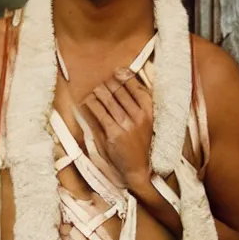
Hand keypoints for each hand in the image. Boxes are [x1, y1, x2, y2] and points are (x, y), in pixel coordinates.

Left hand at [81, 67, 153, 187]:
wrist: (138, 168)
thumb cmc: (141, 143)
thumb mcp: (147, 122)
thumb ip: (138, 104)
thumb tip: (125, 83)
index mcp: (149, 111)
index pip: (136, 87)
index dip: (126, 76)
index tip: (117, 71)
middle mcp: (139, 116)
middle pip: (120, 91)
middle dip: (109, 83)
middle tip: (104, 82)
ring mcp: (126, 124)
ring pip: (109, 99)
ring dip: (99, 91)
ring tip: (95, 89)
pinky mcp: (114, 133)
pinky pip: (100, 113)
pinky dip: (92, 104)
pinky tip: (88, 101)